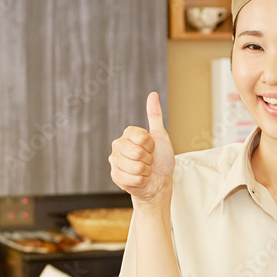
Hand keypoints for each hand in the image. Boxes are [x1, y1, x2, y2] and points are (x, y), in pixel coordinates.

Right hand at [109, 92, 174, 207]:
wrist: (159, 183)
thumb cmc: (161, 159)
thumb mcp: (161, 136)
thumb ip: (155, 115)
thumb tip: (153, 94)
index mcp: (128, 134)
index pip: (141, 136)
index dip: (151, 145)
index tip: (153, 148)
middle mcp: (118, 145)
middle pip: (137, 152)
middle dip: (149, 159)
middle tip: (148, 161)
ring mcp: (115, 161)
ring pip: (135, 167)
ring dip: (146, 171)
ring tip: (145, 170)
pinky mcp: (115, 176)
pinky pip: (133, 179)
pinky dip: (141, 181)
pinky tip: (140, 179)